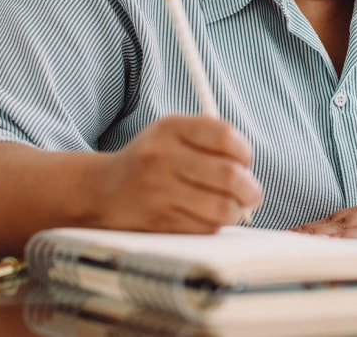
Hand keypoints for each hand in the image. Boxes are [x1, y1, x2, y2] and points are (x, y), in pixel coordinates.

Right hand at [91, 115, 262, 232]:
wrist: (103, 190)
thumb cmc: (151, 162)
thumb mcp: (172, 135)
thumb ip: (210, 140)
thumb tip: (249, 169)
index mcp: (169, 128)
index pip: (224, 136)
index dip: (245, 152)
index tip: (246, 162)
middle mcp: (161, 157)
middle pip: (229, 175)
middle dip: (250, 189)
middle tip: (253, 194)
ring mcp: (158, 191)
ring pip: (222, 207)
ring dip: (236, 210)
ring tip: (233, 208)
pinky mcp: (158, 222)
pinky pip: (205, 228)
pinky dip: (215, 225)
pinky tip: (209, 218)